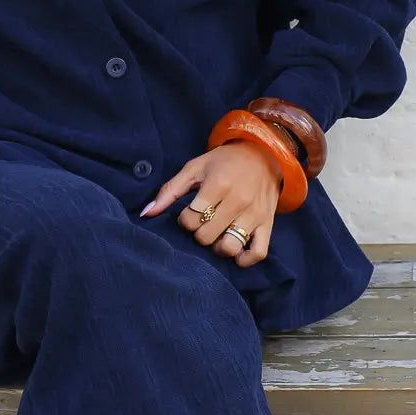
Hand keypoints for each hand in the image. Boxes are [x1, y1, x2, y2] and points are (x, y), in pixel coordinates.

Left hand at [139, 139, 282, 263]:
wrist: (263, 155)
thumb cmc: (224, 162)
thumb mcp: (195, 168)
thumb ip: (170, 191)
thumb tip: (147, 213)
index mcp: (218, 184)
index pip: (191, 219)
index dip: (184, 220)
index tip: (189, 213)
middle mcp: (238, 200)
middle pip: (206, 236)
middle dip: (199, 234)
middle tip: (202, 224)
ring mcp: (255, 214)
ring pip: (229, 247)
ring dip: (217, 247)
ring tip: (216, 237)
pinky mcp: (268, 224)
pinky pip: (258, 253)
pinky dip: (245, 259)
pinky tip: (235, 253)